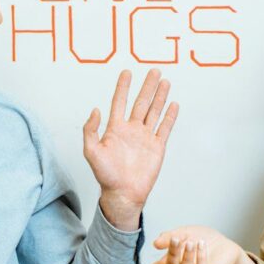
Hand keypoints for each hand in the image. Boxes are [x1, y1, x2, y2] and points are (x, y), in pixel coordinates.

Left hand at [83, 69, 179, 229]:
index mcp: (115, 129)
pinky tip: (173, 104)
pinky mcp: (157, 147)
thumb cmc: (106, 175)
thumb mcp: (91, 152)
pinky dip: (170, 116)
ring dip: (160, 96)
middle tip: (154, 70)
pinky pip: (165, 128)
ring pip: (154, 111)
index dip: (123, 87)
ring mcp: (145, 138)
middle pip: (141, 102)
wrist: (123, 193)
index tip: (127, 72)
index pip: (120, 102)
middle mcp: (131, 130)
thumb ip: (90, 130)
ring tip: (165, 81)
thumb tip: (96, 110)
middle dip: (147, 86)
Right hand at [134, 226, 259, 263]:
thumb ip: (170, 237)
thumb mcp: (185, 232)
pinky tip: (201, 245)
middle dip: (173, 252)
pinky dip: (200, 257)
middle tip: (176, 239)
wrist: (225, 244)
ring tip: (192, 242)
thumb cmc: (203, 239)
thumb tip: (156, 244)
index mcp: (173, 260)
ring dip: (187, 256)